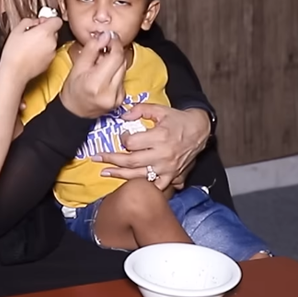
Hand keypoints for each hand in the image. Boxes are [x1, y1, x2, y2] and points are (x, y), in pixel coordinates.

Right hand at [0, 17, 61, 83]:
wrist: (15, 73)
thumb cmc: (14, 53)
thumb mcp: (17, 30)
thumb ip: (29, 21)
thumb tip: (34, 21)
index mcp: (45, 32)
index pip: (57, 20)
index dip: (48, 20)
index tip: (40, 23)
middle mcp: (52, 43)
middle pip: (54, 31)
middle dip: (45, 31)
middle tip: (31, 34)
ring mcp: (52, 54)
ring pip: (51, 42)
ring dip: (43, 42)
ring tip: (29, 45)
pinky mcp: (50, 62)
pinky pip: (49, 52)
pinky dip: (43, 51)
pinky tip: (31, 54)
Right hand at [58, 31, 127, 118]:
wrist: (75, 112)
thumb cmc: (73, 90)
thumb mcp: (77, 67)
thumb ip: (92, 49)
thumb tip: (105, 35)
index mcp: (97, 83)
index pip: (116, 57)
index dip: (115, 43)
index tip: (110, 36)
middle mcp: (110, 92)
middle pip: (122, 62)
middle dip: (114, 52)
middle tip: (102, 51)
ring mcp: (117, 97)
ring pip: (124, 69)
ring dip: (115, 63)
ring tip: (100, 65)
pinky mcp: (121, 99)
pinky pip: (122, 79)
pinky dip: (115, 73)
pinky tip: (105, 76)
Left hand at [96, 104, 210, 189]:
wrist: (200, 130)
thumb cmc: (178, 120)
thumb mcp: (160, 109)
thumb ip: (141, 110)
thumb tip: (123, 116)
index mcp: (159, 137)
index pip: (132, 143)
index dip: (123, 139)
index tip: (122, 136)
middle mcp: (162, 154)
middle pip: (131, 161)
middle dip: (112, 160)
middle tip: (97, 158)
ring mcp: (167, 167)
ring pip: (139, 175)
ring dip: (120, 175)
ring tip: (106, 173)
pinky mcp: (172, 175)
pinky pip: (156, 186)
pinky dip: (144, 187)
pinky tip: (131, 186)